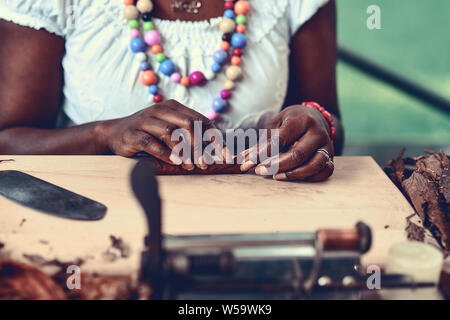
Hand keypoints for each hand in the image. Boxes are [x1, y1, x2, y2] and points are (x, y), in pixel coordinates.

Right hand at [100, 99, 220, 170]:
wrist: (114, 133)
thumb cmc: (148, 133)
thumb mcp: (170, 129)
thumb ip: (190, 135)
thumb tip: (217, 149)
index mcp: (174, 107)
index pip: (201, 120)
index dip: (215, 137)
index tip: (224, 154)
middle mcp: (161, 110)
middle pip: (188, 124)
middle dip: (201, 145)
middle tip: (206, 163)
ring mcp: (146, 121)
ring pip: (171, 133)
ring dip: (184, 152)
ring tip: (191, 166)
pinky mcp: (133, 134)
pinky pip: (152, 144)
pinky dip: (165, 155)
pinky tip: (175, 163)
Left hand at [240, 105, 334, 181]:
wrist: (313, 116)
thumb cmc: (290, 122)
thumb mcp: (275, 126)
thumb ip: (261, 144)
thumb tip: (243, 160)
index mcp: (301, 120)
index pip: (281, 139)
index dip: (264, 153)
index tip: (250, 162)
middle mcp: (317, 132)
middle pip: (298, 154)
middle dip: (277, 165)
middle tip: (260, 171)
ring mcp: (327, 145)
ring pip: (314, 165)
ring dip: (294, 174)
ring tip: (276, 177)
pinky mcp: (331, 156)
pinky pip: (325, 171)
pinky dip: (311, 178)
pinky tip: (295, 178)